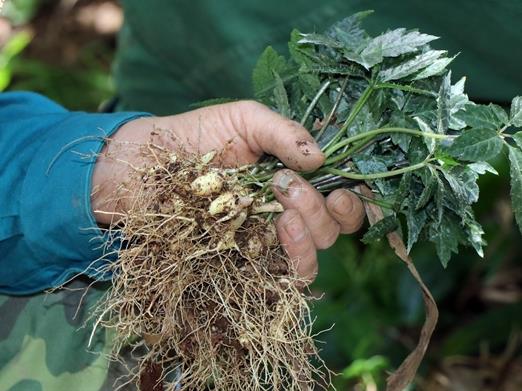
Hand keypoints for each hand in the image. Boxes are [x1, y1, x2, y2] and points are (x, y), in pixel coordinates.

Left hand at [92, 101, 364, 281]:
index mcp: (296, 176)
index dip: (358, 195)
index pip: (342, 193)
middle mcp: (290, 208)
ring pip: (319, 250)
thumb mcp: (244, 119)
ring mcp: (270, 236)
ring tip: (283, 207)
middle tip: (290, 183)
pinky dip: (297, 256)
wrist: (148, 164)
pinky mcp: (249, 258)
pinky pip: (289, 275)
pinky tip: (279, 228)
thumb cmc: (198, 135)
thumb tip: (321, 158)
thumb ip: (283, 132)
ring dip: (313, 228)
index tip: (349, 186)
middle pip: (337, 225)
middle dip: (325, 207)